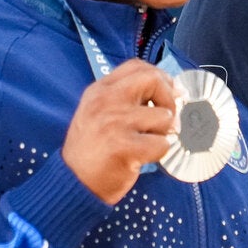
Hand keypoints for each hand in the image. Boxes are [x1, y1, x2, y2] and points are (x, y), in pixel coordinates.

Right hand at [61, 60, 180, 203]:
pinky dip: (159, 152)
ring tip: (146, 142)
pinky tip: (143, 157)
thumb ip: (127, 97)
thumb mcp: (99, 112)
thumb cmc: (92, 149)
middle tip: (166, 118)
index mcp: (99, 90)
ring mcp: (115, 123)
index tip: (168, 93)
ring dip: (163, 132)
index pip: (137, 66)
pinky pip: (162, 143)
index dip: (160, 77)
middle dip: (168, 99)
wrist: (73, 182)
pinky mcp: (124, 147)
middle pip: (153, 80)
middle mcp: (106, 101)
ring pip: (163, 116)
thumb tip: (174, 89)